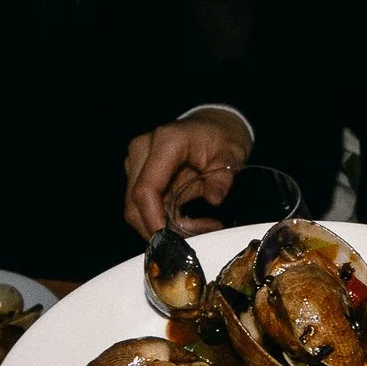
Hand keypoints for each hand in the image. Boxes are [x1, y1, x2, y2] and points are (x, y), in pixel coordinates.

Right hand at [123, 110, 251, 238]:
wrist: (213, 124)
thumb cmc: (220, 136)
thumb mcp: (231, 154)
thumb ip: (222, 177)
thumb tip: (214, 199)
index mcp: (165, 142)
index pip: (146, 188)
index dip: (153, 219)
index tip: (168, 241)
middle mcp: (143, 151)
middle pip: (135, 204)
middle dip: (160, 229)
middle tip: (193, 239)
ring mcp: (138, 163)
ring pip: (137, 210)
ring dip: (165, 227)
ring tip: (200, 228)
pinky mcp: (140, 175)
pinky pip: (147, 208)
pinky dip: (166, 221)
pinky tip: (191, 223)